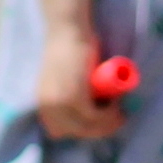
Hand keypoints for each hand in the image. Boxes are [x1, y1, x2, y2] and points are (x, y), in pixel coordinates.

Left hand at [33, 23, 124, 143]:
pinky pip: (94, 117)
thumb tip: (90, 110)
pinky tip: (116, 104)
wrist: (67, 29)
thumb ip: (67, 95)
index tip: (99, 123)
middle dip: (99, 130)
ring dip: (107, 123)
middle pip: (76, 132)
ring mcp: (60, 104)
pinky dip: (109, 114)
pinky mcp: (74, 98)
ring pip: (88, 127)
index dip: (81, 130)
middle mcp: (48, 107)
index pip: (59, 132)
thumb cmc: (69, 49)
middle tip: (117, 119)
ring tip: (120, 112)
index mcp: (42, 103)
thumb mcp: (63, 80)